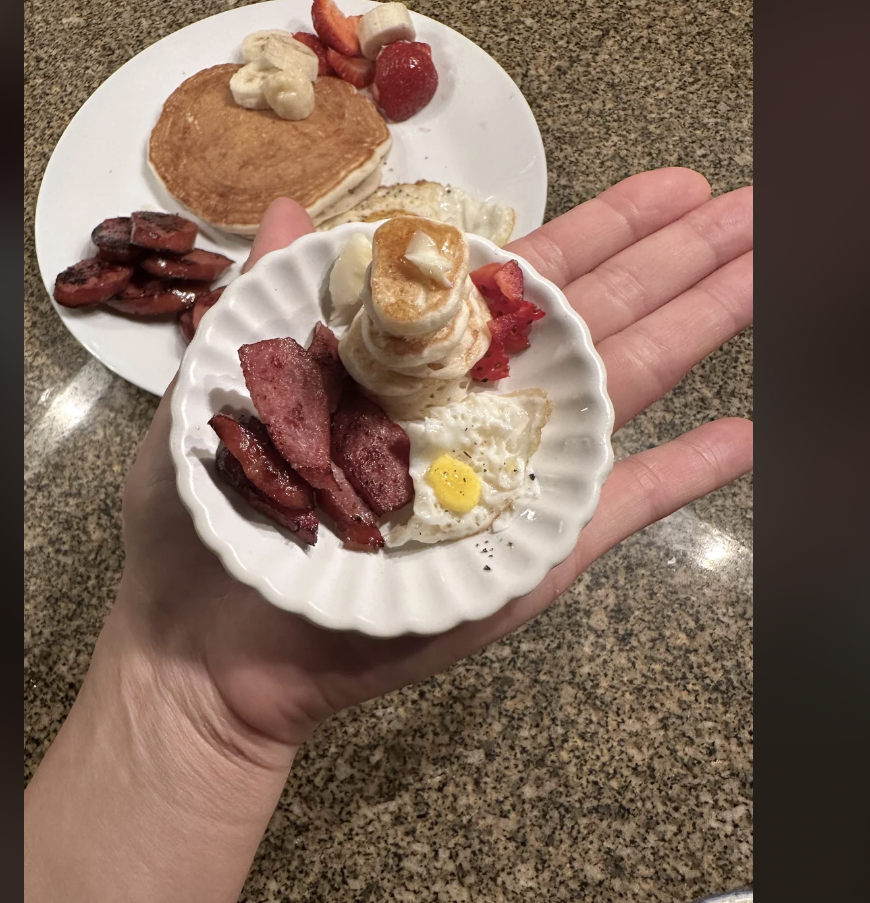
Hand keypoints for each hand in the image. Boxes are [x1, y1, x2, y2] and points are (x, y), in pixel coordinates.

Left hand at [115, 169, 752, 756]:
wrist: (207, 644)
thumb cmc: (207, 518)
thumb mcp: (222, 386)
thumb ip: (271, 299)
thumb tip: (295, 208)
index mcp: (413, 370)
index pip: (522, 284)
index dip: (597, 231)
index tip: (665, 188)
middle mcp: (475, 416)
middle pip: (594, 322)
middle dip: (677, 261)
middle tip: (752, 208)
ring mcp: (509, 485)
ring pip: (621, 395)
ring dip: (699, 331)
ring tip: (766, 274)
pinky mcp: (524, 558)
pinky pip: (616, 510)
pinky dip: (682, 477)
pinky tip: (746, 436)